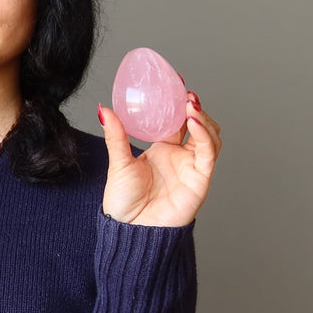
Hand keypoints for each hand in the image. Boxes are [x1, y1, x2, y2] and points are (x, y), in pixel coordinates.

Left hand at [98, 92, 220, 226]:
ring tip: (189, 104)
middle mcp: (181, 156)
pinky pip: (209, 154)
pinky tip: (193, 122)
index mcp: (163, 149)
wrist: (130, 231)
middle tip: (185, 92)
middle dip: (195, 107)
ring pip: (209, 135)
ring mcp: (192, 167)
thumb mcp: (118, 163)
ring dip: (203, 118)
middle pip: (198, 124)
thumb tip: (103, 109)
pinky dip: (205, 135)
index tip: (176, 82)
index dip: (179, 101)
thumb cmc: (124, 203)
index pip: (177, 119)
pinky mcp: (200, 180)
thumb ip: (116, 136)